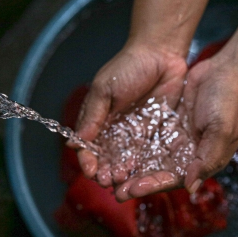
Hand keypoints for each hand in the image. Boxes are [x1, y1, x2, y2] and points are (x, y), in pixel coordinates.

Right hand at [74, 41, 187, 183]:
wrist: (161, 55)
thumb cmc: (128, 67)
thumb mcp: (104, 89)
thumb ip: (93, 116)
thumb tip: (75, 143)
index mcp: (98, 121)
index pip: (88, 147)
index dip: (88, 160)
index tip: (90, 170)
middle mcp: (115, 131)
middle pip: (107, 159)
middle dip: (105, 172)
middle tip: (108, 181)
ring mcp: (135, 134)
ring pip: (126, 161)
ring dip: (123, 174)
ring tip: (123, 182)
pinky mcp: (155, 134)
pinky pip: (148, 155)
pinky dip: (143, 167)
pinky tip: (141, 176)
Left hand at [113, 55, 237, 200]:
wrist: (227, 70)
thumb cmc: (228, 102)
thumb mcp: (221, 131)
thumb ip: (206, 160)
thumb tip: (189, 187)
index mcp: (202, 161)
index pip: (172, 179)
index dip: (151, 185)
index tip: (131, 189)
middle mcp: (187, 154)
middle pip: (157, 172)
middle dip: (136, 181)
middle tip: (113, 189)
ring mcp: (176, 138)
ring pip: (149, 157)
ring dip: (131, 166)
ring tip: (110, 174)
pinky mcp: (168, 123)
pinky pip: (148, 137)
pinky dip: (134, 144)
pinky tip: (116, 149)